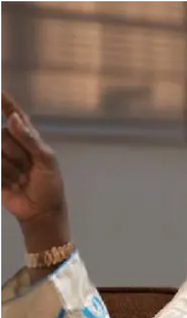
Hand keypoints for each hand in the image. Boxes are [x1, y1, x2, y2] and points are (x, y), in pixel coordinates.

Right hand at [2, 91, 69, 252]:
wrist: (41, 211)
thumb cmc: (49, 185)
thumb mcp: (46, 161)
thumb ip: (29, 139)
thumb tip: (13, 118)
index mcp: (29, 140)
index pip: (15, 117)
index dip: (6, 104)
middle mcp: (12, 146)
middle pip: (3, 137)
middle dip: (14, 153)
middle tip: (26, 169)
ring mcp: (1, 159)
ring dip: (9, 168)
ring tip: (20, 179)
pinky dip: (3, 175)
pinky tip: (12, 184)